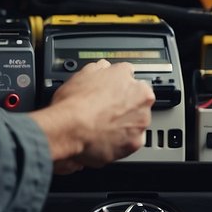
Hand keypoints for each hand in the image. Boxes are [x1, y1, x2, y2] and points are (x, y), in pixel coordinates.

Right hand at [29, 60, 155, 172]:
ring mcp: (140, 124)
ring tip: (102, 125)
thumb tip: (103, 68)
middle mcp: (142, 101)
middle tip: (104, 110)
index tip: (111, 91)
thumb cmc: (75, 102)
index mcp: (132, 81)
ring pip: (135, 122)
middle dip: (124, 105)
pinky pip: (129, 141)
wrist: (69, 129)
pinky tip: (104, 137)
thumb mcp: (85, 73)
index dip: (118, 85)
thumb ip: (101, 68)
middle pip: (137, 101)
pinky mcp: (134, 144)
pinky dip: (119, 141)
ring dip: (123, 123)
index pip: (131, 79)